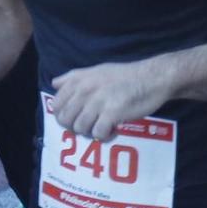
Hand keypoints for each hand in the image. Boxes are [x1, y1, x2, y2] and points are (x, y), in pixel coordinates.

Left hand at [49, 58, 175, 140]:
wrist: (151, 78)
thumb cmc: (124, 76)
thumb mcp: (95, 70)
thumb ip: (73, 77)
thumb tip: (54, 84)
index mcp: (77, 80)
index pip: (56, 106)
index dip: (65, 117)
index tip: (78, 119)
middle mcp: (84, 90)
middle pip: (65, 121)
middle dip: (76, 128)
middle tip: (92, 125)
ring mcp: (97, 101)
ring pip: (80, 129)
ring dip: (91, 133)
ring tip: (104, 127)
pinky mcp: (112, 113)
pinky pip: (98, 134)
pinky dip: (105, 137)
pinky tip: (114, 131)